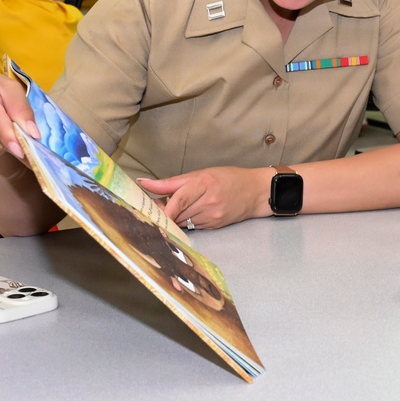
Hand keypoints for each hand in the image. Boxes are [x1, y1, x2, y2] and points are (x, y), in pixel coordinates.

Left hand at [138, 166, 270, 229]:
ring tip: (178, 207)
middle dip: (165, 211)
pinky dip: (187, 221)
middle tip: (156, 205)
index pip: (179, 200)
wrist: (255, 192)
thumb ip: (172, 182)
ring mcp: (212, 217)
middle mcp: (208, 202)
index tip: (149, 212)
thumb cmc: (228, 178)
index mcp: (204, 184)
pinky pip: (193, 226)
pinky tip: (193, 212)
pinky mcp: (214, 226)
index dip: (164, 209)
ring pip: (183, 221)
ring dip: (176, 217)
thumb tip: (144, 184)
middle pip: (178, 213)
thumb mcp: (201, 174)